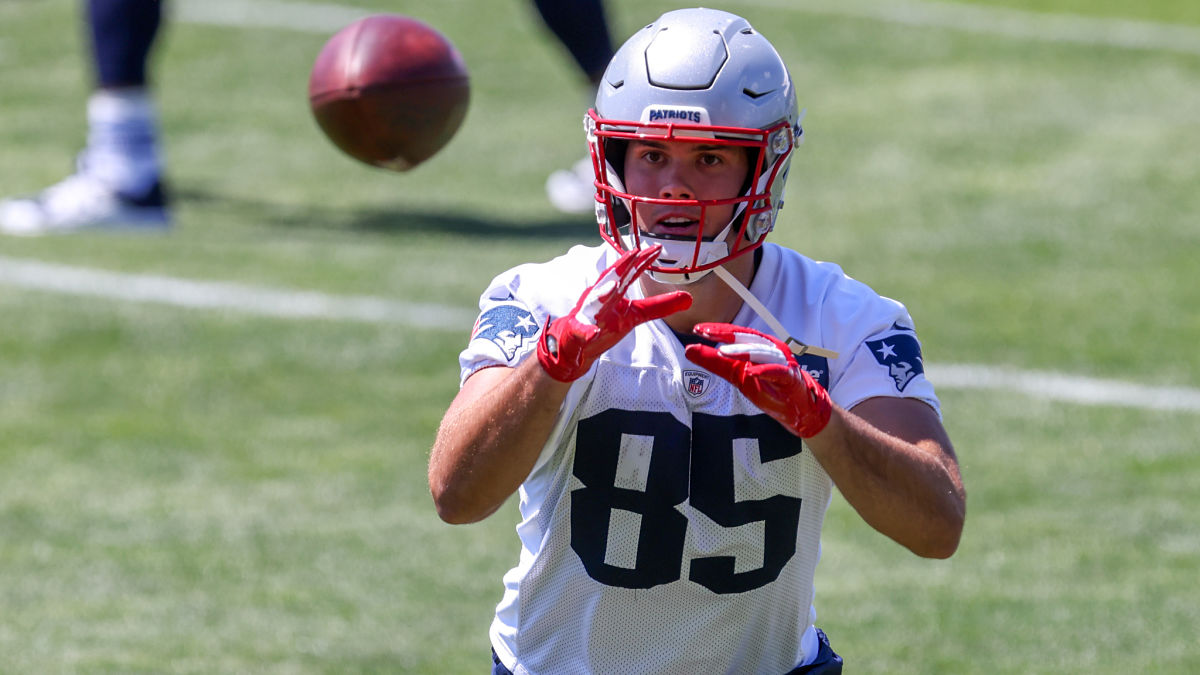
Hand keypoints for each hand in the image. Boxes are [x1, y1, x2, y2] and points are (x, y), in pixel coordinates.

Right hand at [537, 245, 691, 381]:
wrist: (573, 344)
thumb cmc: (603, 322)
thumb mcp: (635, 315)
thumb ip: (659, 306)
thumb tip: (689, 298)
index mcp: (612, 290)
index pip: (629, 272)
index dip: (642, 260)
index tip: (658, 248)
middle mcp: (599, 297)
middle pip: (612, 279)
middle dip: (623, 266)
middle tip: (636, 253)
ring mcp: (587, 314)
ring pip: (594, 302)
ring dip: (603, 294)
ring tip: (614, 286)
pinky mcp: (577, 333)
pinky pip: (582, 332)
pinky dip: (587, 332)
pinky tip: (593, 333)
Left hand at [684, 323, 831, 437]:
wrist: (799, 408)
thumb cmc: (770, 388)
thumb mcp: (737, 376)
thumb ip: (716, 364)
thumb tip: (689, 350)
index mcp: (758, 346)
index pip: (736, 334)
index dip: (717, 330)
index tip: (697, 329)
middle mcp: (770, 349)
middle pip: (748, 338)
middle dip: (726, 335)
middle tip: (705, 333)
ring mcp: (782, 362)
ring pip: (761, 352)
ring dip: (742, 351)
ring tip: (722, 352)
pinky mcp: (791, 378)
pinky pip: (778, 372)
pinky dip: (765, 371)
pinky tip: (751, 371)